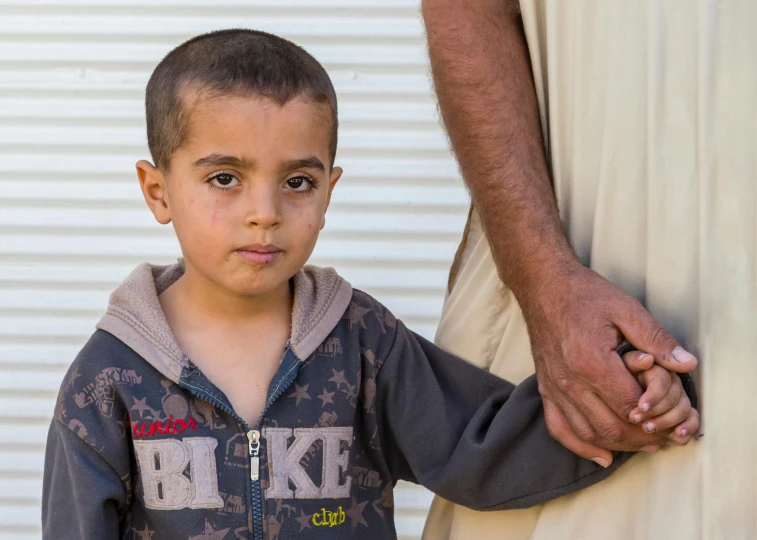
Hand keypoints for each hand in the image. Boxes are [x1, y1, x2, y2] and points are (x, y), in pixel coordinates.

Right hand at [521, 264, 697, 465]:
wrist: (543, 286)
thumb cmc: (585, 294)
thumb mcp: (627, 309)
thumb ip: (656, 339)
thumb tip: (686, 363)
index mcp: (592, 361)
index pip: (630, 406)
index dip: (655, 418)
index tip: (673, 419)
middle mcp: (570, 381)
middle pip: (610, 427)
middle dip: (642, 439)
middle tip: (666, 438)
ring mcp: (554, 387)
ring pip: (588, 433)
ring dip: (618, 446)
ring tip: (643, 444)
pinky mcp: (545, 388)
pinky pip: (559, 428)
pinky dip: (580, 446)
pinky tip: (601, 455)